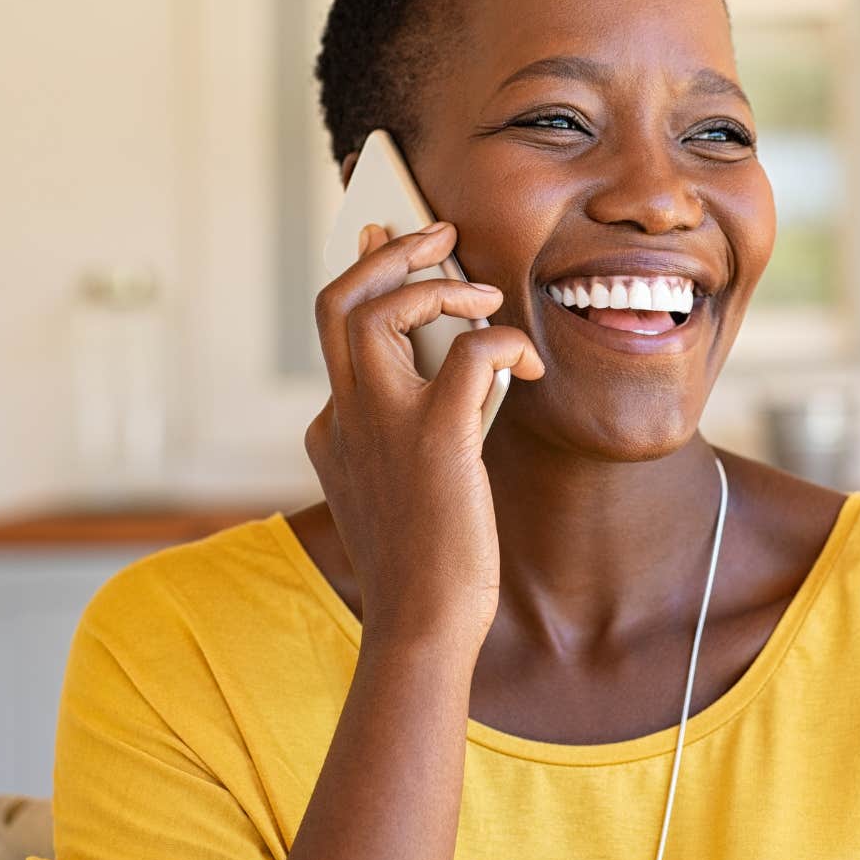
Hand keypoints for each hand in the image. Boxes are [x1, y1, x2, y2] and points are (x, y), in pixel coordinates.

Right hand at [304, 222, 544, 651]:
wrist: (423, 626)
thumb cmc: (426, 564)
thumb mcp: (399, 485)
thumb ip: (408, 427)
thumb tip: (457, 366)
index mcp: (332, 429)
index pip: (334, 329)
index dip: (363, 277)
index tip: (381, 240)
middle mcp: (343, 417)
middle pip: (339, 300)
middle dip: (386, 252)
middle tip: (435, 233)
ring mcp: (381, 425)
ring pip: (378, 309)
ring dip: (436, 284)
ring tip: (482, 295)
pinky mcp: (435, 439)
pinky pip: (468, 353)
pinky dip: (501, 342)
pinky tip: (527, 366)